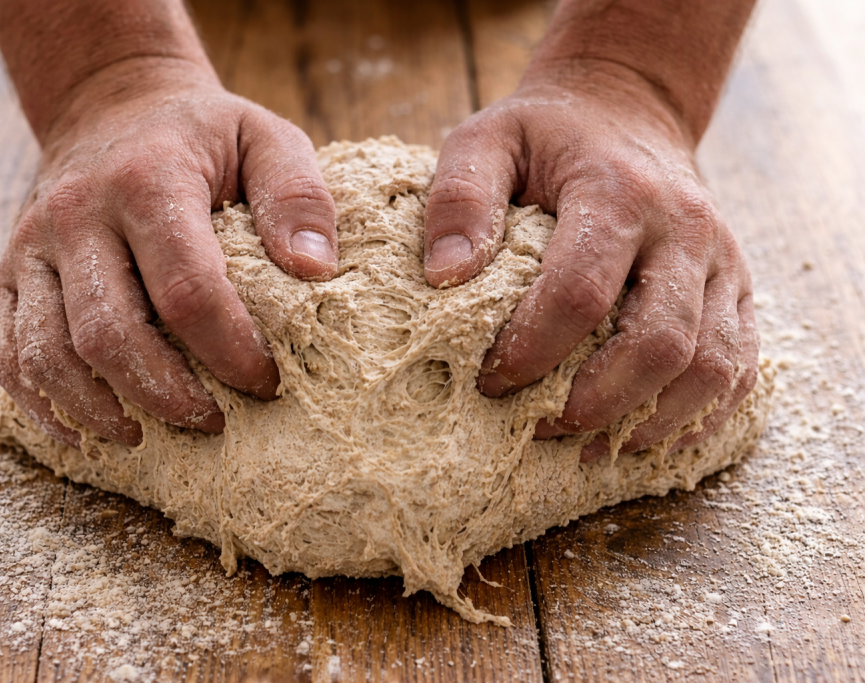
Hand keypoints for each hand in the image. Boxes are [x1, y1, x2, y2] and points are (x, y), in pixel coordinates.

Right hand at [0, 60, 337, 447]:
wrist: (111, 107)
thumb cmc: (201, 137)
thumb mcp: (265, 138)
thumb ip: (297, 196)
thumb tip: (314, 271)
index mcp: (147, 180)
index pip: (186, 289)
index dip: (229, 349)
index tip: (266, 382)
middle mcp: (76, 214)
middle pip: (108, 333)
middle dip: (165, 394)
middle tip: (213, 422)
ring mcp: (32, 247)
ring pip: (48, 354)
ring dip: (101, 411)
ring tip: (151, 437)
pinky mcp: (9, 274)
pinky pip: (11, 355)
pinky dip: (45, 406)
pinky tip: (90, 432)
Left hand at [422, 63, 757, 460]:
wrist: (629, 109)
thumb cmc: (548, 135)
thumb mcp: (488, 139)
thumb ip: (460, 198)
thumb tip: (444, 277)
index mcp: (619, 192)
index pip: (581, 293)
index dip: (532, 350)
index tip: (489, 382)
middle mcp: (685, 229)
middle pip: (659, 343)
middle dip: (596, 402)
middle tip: (538, 425)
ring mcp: (723, 261)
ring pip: (711, 367)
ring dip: (649, 420)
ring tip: (585, 442)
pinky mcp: (738, 288)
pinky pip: (739, 368)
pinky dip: (696, 415)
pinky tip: (641, 432)